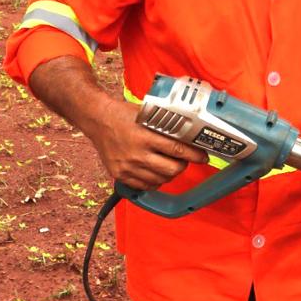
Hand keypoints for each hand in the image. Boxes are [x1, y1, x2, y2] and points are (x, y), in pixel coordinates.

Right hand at [85, 98, 207, 190]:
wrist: (98, 120)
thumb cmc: (123, 115)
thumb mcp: (147, 115)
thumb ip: (165, 126)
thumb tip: (188, 134)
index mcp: (145, 136)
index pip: (177, 149)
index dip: (194, 155)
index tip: (203, 156)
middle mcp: (137, 154)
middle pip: (172, 169)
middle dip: (183, 165)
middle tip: (185, 160)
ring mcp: (128, 167)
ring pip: (161, 179)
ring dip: (170, 173)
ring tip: (170, 164)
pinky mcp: (121, 175)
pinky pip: (146, 185)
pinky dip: (156, 181)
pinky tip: (157, 171)